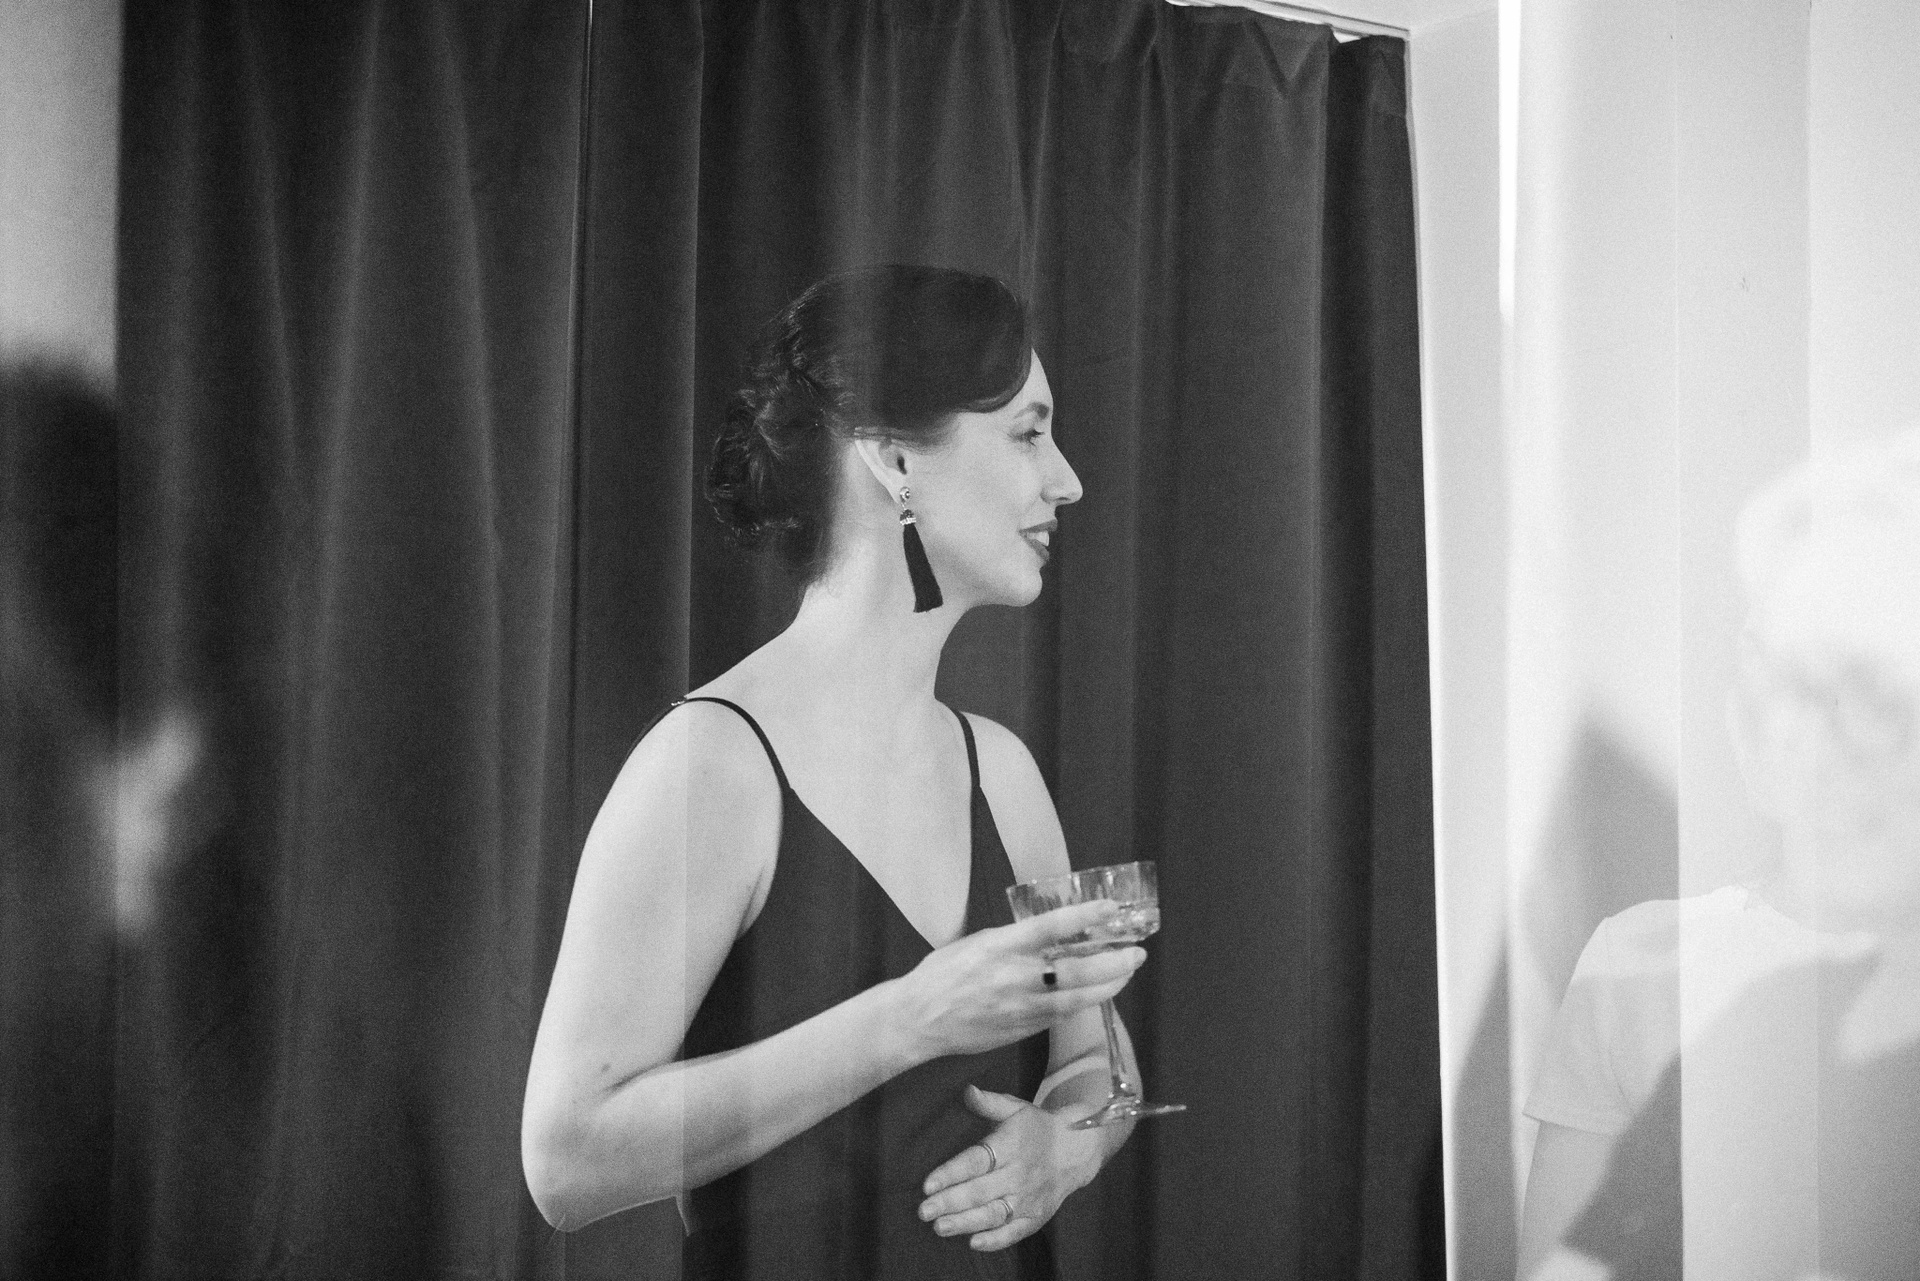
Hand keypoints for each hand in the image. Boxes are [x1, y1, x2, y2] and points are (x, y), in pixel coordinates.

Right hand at [890, 900, 1144, 1059]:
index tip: (1112, 908)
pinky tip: (1098, 993)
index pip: (1051, 927)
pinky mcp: (1023, 1029)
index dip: (1085, 916)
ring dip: (1109, 986)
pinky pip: (1062, 1014)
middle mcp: (1015, 977)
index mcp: (1000, 946)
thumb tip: (1050, 935)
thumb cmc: (943, 973)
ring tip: (1127, 973)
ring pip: (1077, 998)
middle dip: (1113, 961)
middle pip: (1076, 970)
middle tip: (1137, 953)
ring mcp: (1021, 1007)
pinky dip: (1084, 1002)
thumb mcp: (977, 943)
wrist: (919, 1020)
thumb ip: (1014, 940)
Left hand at [918, 1085, 1102, 1250]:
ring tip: (939, 1227)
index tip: (927, 1184)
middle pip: (980, 1191)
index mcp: (1011, 1146)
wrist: (1076, 1150)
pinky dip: (996, 1240)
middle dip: (950, 1202)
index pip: (977, 1161)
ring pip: (994, 1214)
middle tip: (923, 1211)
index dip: (951, 1173)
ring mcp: (1028, 1198)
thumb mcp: (1016, 1108)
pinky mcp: (1036, 1216)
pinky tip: (974, 1243)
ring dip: (966, 1223)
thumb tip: (967, 1091)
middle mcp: (1019, 1174)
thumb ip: (990, 1103)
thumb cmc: (1036, 1128)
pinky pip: (1014, 1231)